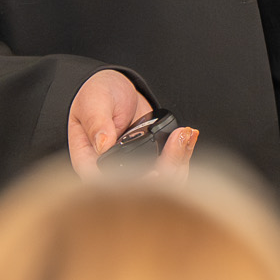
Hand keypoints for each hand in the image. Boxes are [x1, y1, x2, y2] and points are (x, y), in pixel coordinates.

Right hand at [68, 70, 197, 178]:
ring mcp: (135, 169)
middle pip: (143, 190)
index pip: (111, 187)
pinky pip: (171, 171)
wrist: (115, 89)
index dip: (134, 187)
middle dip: (167, 168)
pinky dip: (183, 156)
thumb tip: (102, 144)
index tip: (155, 173)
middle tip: (179, 138)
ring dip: (179, 161)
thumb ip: (97, 122)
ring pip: (162, 184)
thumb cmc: (96, 95)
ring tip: (185, 133)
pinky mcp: (152, 162)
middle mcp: (113, 173)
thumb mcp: (93, 103)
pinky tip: (188, 136)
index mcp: (90, 163)